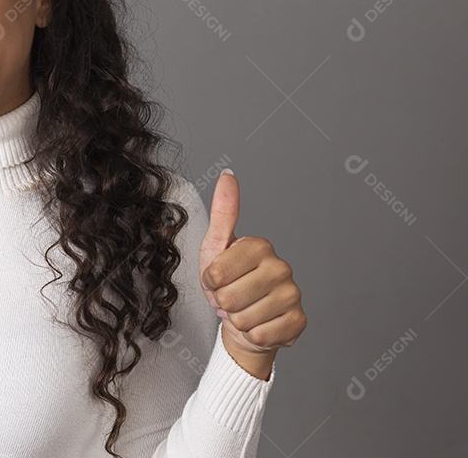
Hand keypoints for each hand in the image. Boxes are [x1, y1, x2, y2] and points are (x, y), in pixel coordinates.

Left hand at [198, 170, 305, 374]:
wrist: (242, 318)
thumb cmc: (226, 281)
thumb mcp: (214, 247)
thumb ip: (223, 212)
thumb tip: (228, 174)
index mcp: (259, 246)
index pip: (216, 273)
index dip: (210, 282)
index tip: (218, 278)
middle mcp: (281, 266)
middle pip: (229, 298)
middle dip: (222, 303)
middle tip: (230, 297)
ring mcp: (293, 294)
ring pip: (244, 319)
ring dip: (237, 320)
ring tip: (243, 309)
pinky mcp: (299, 321)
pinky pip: (261, 335)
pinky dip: (252, 334)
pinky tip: (258, 323)